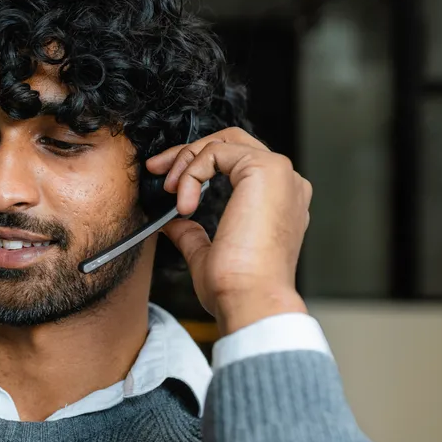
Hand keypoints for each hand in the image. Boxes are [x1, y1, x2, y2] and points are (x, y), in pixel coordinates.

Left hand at [146, 127, 311, 335]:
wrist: (252, 299)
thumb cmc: (238, 287)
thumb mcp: (208, 255)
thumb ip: (193, 235)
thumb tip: (173, 223)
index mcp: (278, 201)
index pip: (236, 162)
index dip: (197, 165)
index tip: (165, 180)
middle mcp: (285, 183)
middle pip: (231, 142)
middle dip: (187, 152)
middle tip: (156, 169)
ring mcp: (279, 173)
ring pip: (222, 142)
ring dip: (186, 162)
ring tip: (169, 192)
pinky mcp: (266, 169)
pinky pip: (216, 152)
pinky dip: (191, 173)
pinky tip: (184, 204)